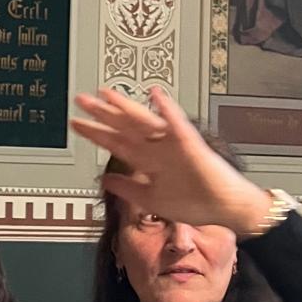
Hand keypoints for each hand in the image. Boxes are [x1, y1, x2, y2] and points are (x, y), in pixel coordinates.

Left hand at [69, 86, 272, 236]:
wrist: (224, 208)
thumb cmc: (195, 202)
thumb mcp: (151, 199)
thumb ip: (127, 188)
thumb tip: (105, 180)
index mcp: (148, 160)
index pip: (115, 142)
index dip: (95, 133)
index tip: (76, 123)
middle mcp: (157, 148)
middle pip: (124, 127)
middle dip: (103, 114)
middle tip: (81, 100)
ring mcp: (173, 144)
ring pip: (145, 121)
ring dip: (126, 106)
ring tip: (107, 93)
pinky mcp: (191, 145)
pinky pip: (178, 124)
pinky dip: (167, 109)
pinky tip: (155, 95)